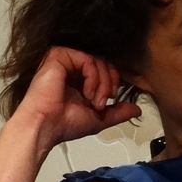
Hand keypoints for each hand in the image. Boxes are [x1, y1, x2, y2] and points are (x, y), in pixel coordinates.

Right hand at [12, 46, 141, 148]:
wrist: (45, 126)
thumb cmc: (64, 124)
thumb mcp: (98, 118)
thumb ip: (117, 112)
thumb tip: (137, 110)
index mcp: (78, 79)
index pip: (104, 69)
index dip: (114, 80)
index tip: (112, 98)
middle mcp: (70, 68)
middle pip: (104, 62)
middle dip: (110, 82)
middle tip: (105, 101)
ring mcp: (64, 60)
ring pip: (97, 60)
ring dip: (103, 82)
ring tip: (95, 101)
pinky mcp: (57, 56)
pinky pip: (87, 59)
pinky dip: (93, 76)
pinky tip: (86, 93)